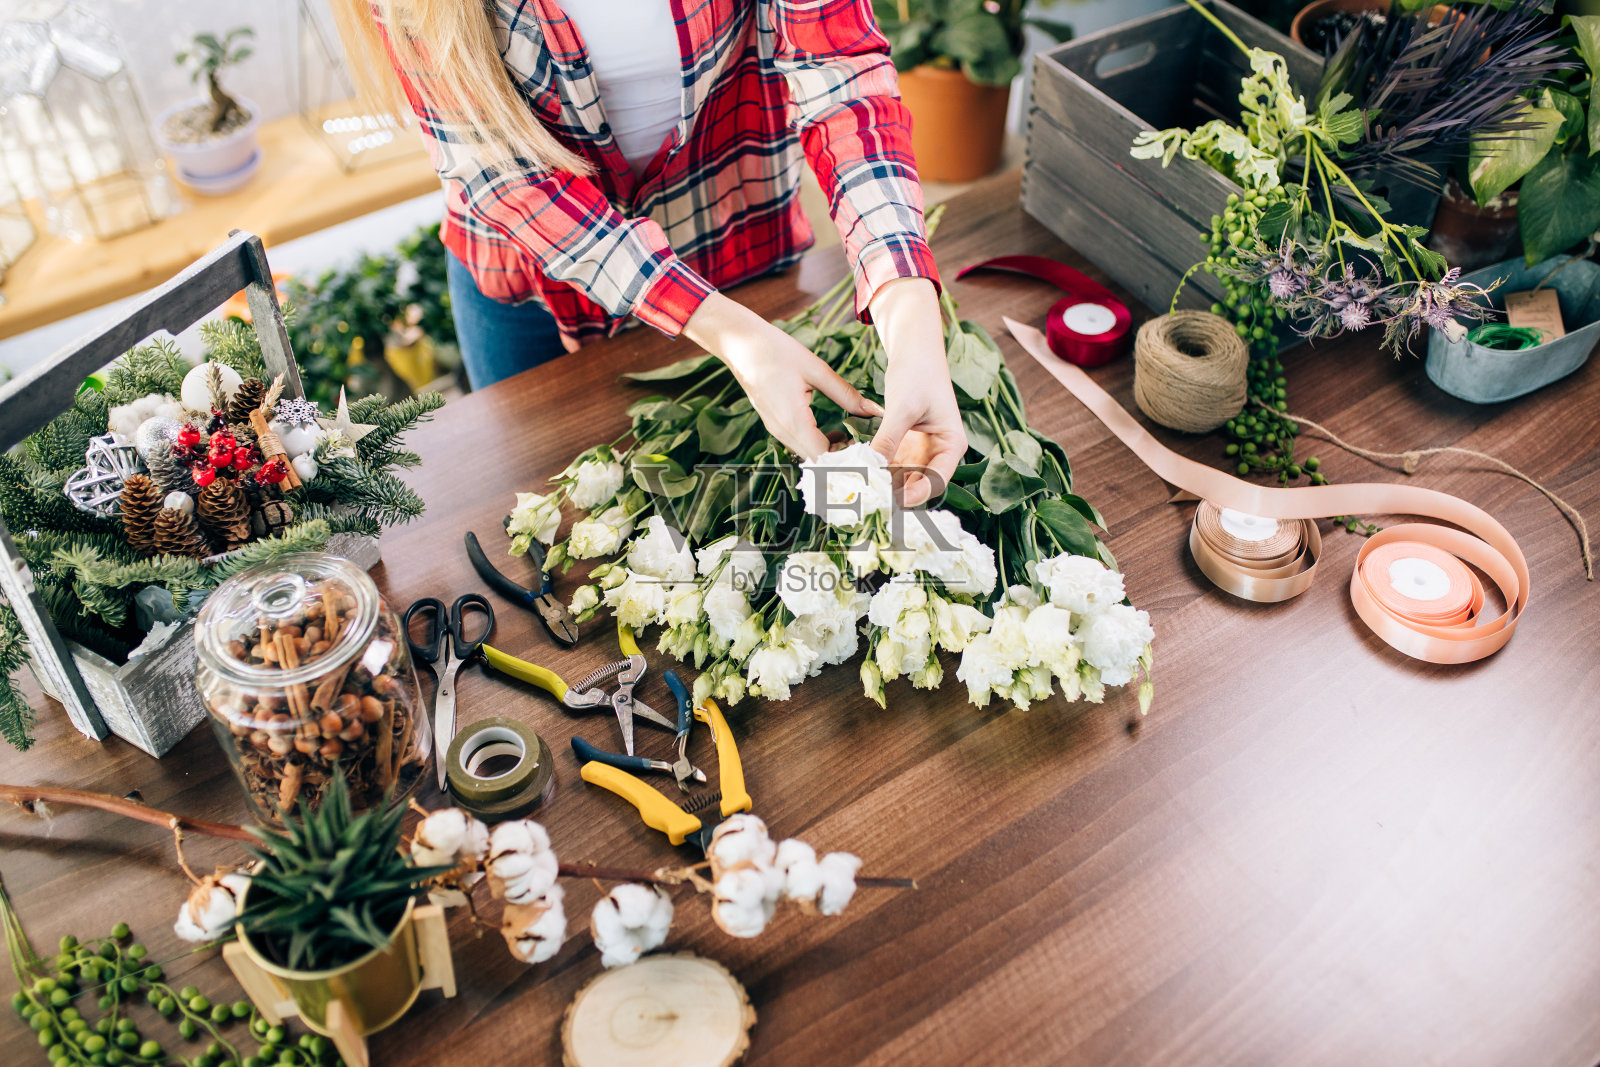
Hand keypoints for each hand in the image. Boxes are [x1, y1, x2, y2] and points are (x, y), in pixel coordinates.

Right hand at [684, 292, 880, 459]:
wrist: (740, 344)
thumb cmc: (777, 351)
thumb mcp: (817, 370)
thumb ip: (847, 394)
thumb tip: (875, 410)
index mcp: (793, 421)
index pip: (824, 458)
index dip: (847, 460)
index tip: (868, 452)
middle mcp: (782, 432)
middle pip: (816, 461)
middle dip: (842, 459)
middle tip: (866, 447)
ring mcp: (775, 429)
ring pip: (807, 454)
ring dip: (830, 452)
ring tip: (853, 439)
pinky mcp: (774, 424)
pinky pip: (799, 443)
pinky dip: (818, 444)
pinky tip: (834, 431)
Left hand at [868, 278, 965, 507]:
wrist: (912, 351)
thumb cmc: (918, 373)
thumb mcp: (903, 407)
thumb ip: (889, 439)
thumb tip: (873, 468)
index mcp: (951, 444)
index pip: (938, 479)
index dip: (917, 493)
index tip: (894, 501)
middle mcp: (938, 452)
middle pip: (918, 482)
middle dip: (895, 492)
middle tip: (870, 501)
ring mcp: (919, 450)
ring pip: (900, 477)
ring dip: (882, 483)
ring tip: (859, 491)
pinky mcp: (902, 445)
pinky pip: (888, 464)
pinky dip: (875, 469)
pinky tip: (856, 474)